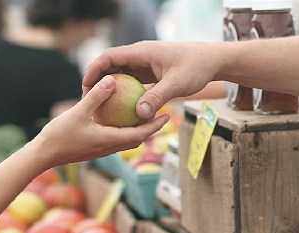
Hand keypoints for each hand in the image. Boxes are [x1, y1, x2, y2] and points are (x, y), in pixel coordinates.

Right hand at [31, 75, 169, 168]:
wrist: (42, 156)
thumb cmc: (59, 136)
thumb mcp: (78, 112)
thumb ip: (96, 97)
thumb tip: (111, 80)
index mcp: (110, 140)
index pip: (140, 134)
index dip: (155, 126)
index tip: (167, 116)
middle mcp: (109, 147)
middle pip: (136, 138)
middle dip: (150, 128)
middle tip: (161, 114)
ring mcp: (101, 150)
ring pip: (126, 140)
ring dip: (137, 130)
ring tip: (144, 115)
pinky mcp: (93, 148)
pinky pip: (114, 139)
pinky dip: (122, 130)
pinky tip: (117, 118)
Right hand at [83, 41, 224, 119]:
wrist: (213, 61)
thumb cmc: (197, 67)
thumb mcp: (177, 83)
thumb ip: (157, 97)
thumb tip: (139, 114)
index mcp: (142, 52)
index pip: (109, 56)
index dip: (94, 70)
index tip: (85, 86)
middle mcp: (140, 56)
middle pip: (111, 66)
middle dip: (98, 82)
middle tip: (88, 101)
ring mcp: (145, 65)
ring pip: (121, 75)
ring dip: (110, 89)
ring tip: (100, 108)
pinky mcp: (151, 74)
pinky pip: (132, 83)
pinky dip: (125, 94)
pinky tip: (121, 112)